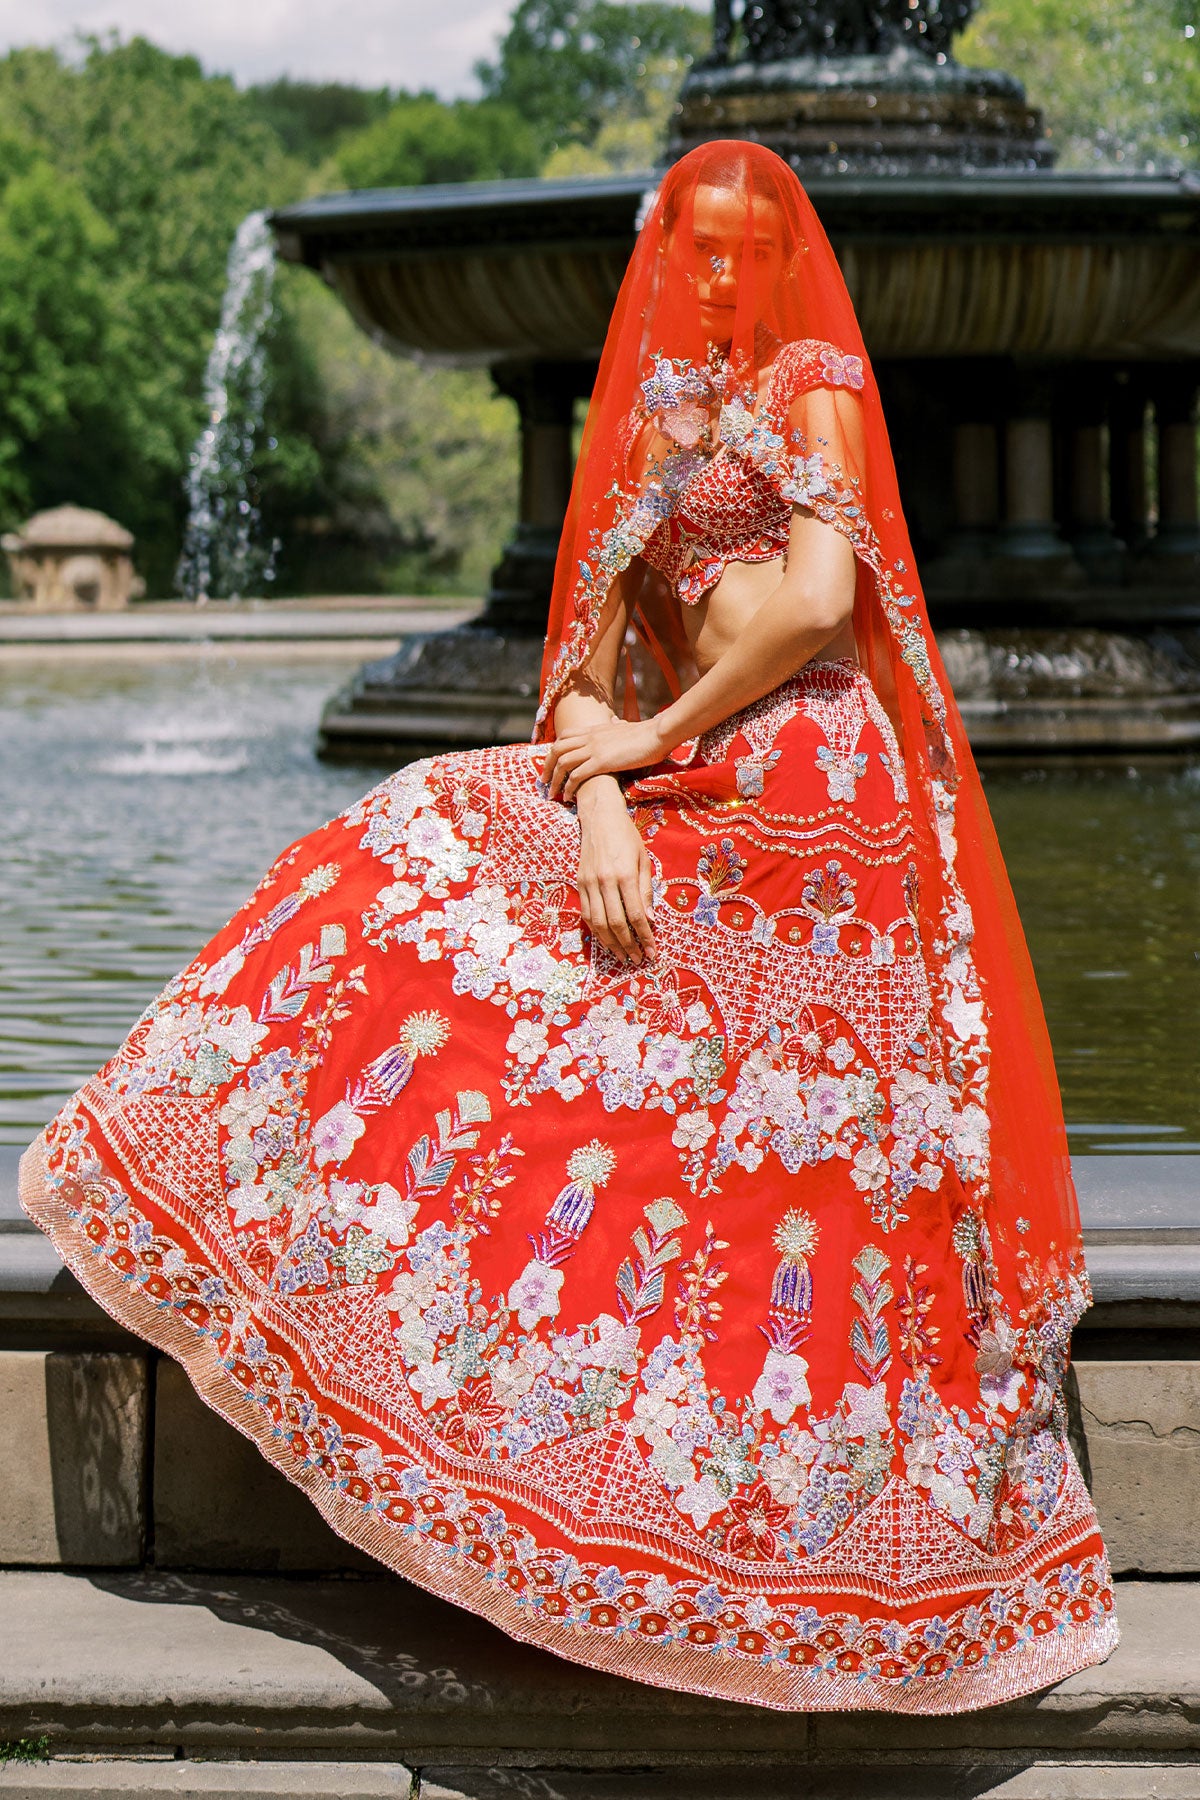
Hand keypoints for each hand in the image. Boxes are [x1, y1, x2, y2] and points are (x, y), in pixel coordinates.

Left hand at [542, 716, 666, 802]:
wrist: (656, 734)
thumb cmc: (646, 734)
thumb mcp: (625, 727)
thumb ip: (616, 727)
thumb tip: (616, 722)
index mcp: (594, 729)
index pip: (564, 735)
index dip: (555, 749)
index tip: (552, 763)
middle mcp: (589, 737)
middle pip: (557, 749)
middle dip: (547, 766)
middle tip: (544, 781)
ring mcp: (594, 749)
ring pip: (562, 763)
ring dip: (554, 780)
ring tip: (552, 793)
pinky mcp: (601, 762)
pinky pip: (576, 775)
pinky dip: (568, 787)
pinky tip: (569, 797)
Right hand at [575, 782, 655, 965]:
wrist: (599, 818)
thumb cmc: (626, 837)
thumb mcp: (643, 860)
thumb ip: (645, 890)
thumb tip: (649, 919)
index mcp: (624, 874)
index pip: (635, 914)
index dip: (645, 936)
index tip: (652, 951)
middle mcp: (604, 881)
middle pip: (615, 923)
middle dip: (628, 945)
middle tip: (638, 959)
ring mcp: (589, 884)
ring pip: (597, 923)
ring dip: (611, 943)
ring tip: (623, 956)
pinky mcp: (579, 884)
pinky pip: (586, 914)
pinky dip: (596, 931)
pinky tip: (607, 940)